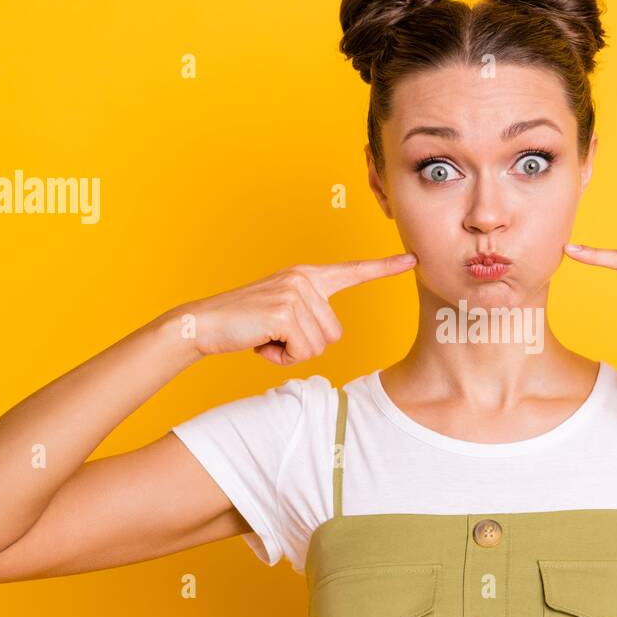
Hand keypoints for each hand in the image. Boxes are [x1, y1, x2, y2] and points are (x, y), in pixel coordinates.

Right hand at [166, 253, 416, 363]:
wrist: (204, 324)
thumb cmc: (245, 324)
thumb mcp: (283, 314)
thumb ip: (309, 315)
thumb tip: (329, 336)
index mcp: (308, 276)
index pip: (353, 271)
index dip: (384, 268)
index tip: (413, 259)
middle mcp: (304, 279)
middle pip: (334, 334)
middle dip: (305, 346)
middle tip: (274, 335)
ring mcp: (295, 293)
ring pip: (319, 346)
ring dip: (292, 352)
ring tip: (266, 336)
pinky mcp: (285, 311)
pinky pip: (302, 351)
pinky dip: (282, 357)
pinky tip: (262, 342)